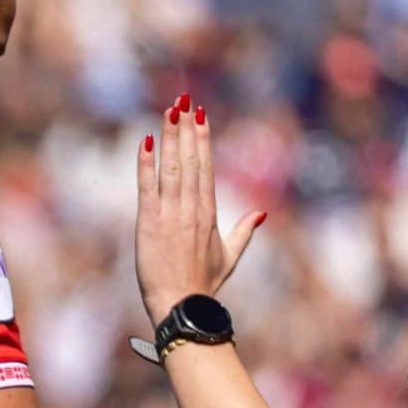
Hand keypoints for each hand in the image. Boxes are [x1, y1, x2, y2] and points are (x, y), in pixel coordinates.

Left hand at [134, 99, 263, 323]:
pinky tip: (146, 141)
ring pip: (172, 168)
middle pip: (190, 160)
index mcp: (209, 213)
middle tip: (184, 100)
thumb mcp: (230, 256)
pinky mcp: (149, 224)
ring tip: (170, 111)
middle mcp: (192, 208)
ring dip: (170, 138)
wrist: (182, 306)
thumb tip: (262, 212)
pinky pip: (147, 187)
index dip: (203, 139)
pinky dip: (146, 164)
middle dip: (187, 128)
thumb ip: (245, 231)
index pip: (206, 167)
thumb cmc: (203, 285)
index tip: (200, 115)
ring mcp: (171, 215)